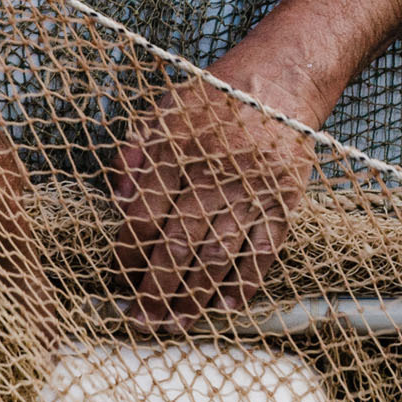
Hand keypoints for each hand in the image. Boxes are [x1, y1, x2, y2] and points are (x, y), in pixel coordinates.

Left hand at [109, 77, 312, 328]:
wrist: (284, 77)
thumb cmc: (218, 96)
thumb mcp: (166, 107)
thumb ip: (135, 149)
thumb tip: (117, 198)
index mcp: (178, 147)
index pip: (144, 214)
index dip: (128, 251)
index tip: (120, 274)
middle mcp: (215, 170)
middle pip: (178, 243)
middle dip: (155, 288)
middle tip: (139, 319)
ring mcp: (254, 187)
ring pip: (218, 254)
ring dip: (194, 296)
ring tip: (175, 324)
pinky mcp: (285, 198)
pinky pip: (264, 250)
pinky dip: (245, 283)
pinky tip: (225, 307)